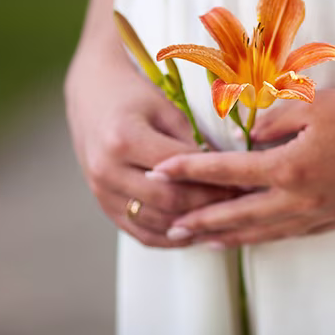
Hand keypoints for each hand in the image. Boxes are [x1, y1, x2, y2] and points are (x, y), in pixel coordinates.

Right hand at [65, 50, 245, 246]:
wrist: (91, 96)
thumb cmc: (133, 97)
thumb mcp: (165, 109)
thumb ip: (190, 144)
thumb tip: (224, 174)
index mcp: (124, 139)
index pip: (179, 171)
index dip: (215, 180)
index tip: (243, 182)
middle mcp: (107, 170)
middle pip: (169, 202)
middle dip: (209, 205)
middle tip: (238, 203)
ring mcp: (101, 192)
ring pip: (156, 224)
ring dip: (191, 227)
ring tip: (223, 222)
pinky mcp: (104, 205)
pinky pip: (140, 233)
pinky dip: (170, 237)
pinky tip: (194, 233)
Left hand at [149, 89, 334, 246]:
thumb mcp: (317, 103)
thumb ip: (275, 117)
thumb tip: (251, 134)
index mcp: (288, 168)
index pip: (227, 171)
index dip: (190, 170)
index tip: (161, 171)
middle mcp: (298, 199)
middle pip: (237, 215)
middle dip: (199, 221)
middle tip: (169, 229)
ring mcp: (318, 213)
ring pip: (263, 232)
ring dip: (229, 237)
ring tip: (203, 242)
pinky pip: (292, 234)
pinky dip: (266, 237)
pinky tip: (257, 239)